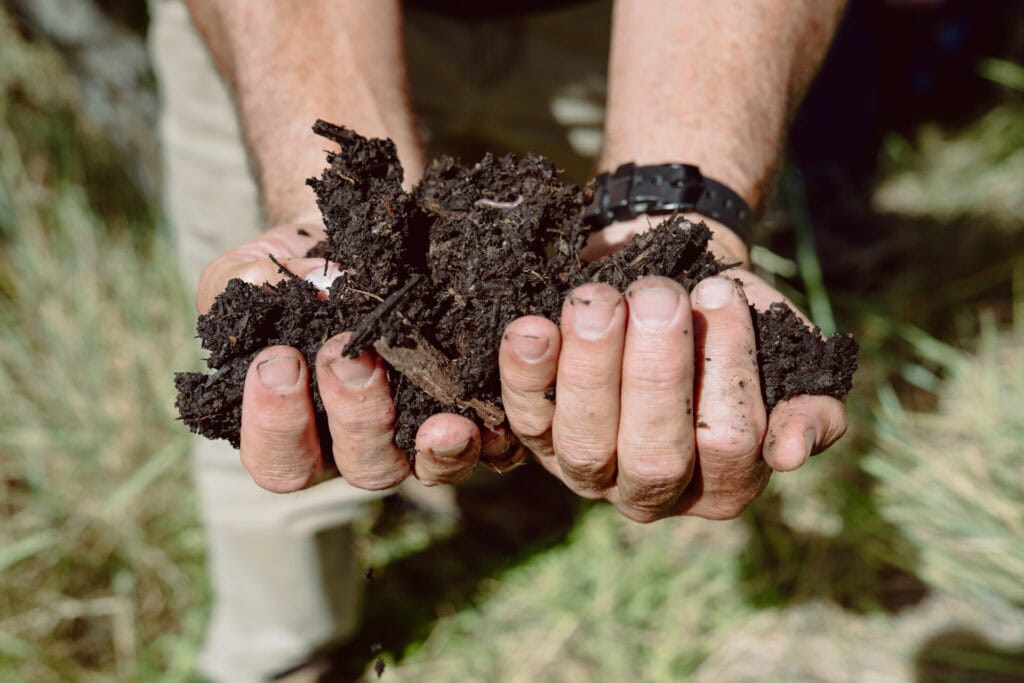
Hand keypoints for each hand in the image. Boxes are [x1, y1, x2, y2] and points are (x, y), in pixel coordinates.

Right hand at [197, 222, 511, 492]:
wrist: (365, 243)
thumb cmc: (300, 270)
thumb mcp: (262, 266)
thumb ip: (247, 281)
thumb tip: (286, 285)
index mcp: (302, 431)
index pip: (280, 460)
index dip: (276, 425)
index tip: (279, 361)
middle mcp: (364, 446)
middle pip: (362, 469)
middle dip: (355, 417)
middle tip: (349, 358)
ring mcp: (423, 439)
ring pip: (429, 468)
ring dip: (436, 446)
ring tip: (442, 417)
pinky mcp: (479, 421)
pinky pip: (495, 446)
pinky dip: (497, 432)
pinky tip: (496, 409)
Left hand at [497, 221, 846, 521]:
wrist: (663, 277)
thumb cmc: (726, 320)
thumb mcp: (783, 354)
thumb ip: (807, 403)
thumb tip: (787, 453)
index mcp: (722, 483)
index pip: (731, 444)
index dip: (727, 368)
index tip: (719, 292)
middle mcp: (651, 490)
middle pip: (655, 455)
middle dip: (656, 372)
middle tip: (658, 295)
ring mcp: (587, 468)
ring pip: (584, 441)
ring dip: (590, 366)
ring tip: (598, 300)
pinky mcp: (533, 437)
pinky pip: (524, 414)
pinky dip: (525, 371)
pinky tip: (533, 327)